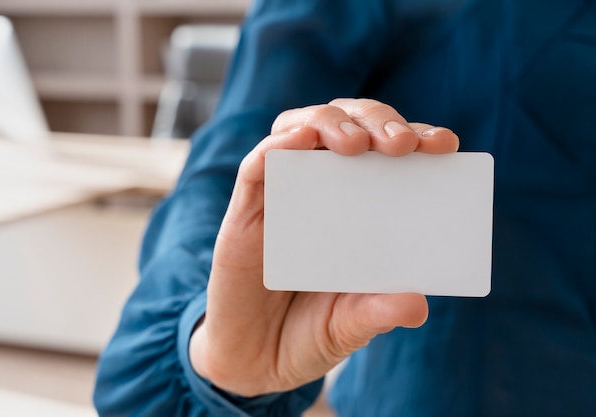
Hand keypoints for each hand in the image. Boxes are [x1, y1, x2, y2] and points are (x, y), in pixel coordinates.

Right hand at [189, 99, 458, 396]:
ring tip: (356, 142)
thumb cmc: (308, 333)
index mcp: (358, 210)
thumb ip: (378, 312)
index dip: (415, 137)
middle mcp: (322, 192)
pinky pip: (258, 165)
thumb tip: (418, 305)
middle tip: (401, 144)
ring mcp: (283, 196)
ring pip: (300, 128)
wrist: (253, 361)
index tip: (444, 144)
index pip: (387, 155)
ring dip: (330, 122)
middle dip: (377, 120)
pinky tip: (301, 139)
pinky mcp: (247, 210)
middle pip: (347, 126)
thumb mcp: (351, 325)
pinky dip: (279, 144)